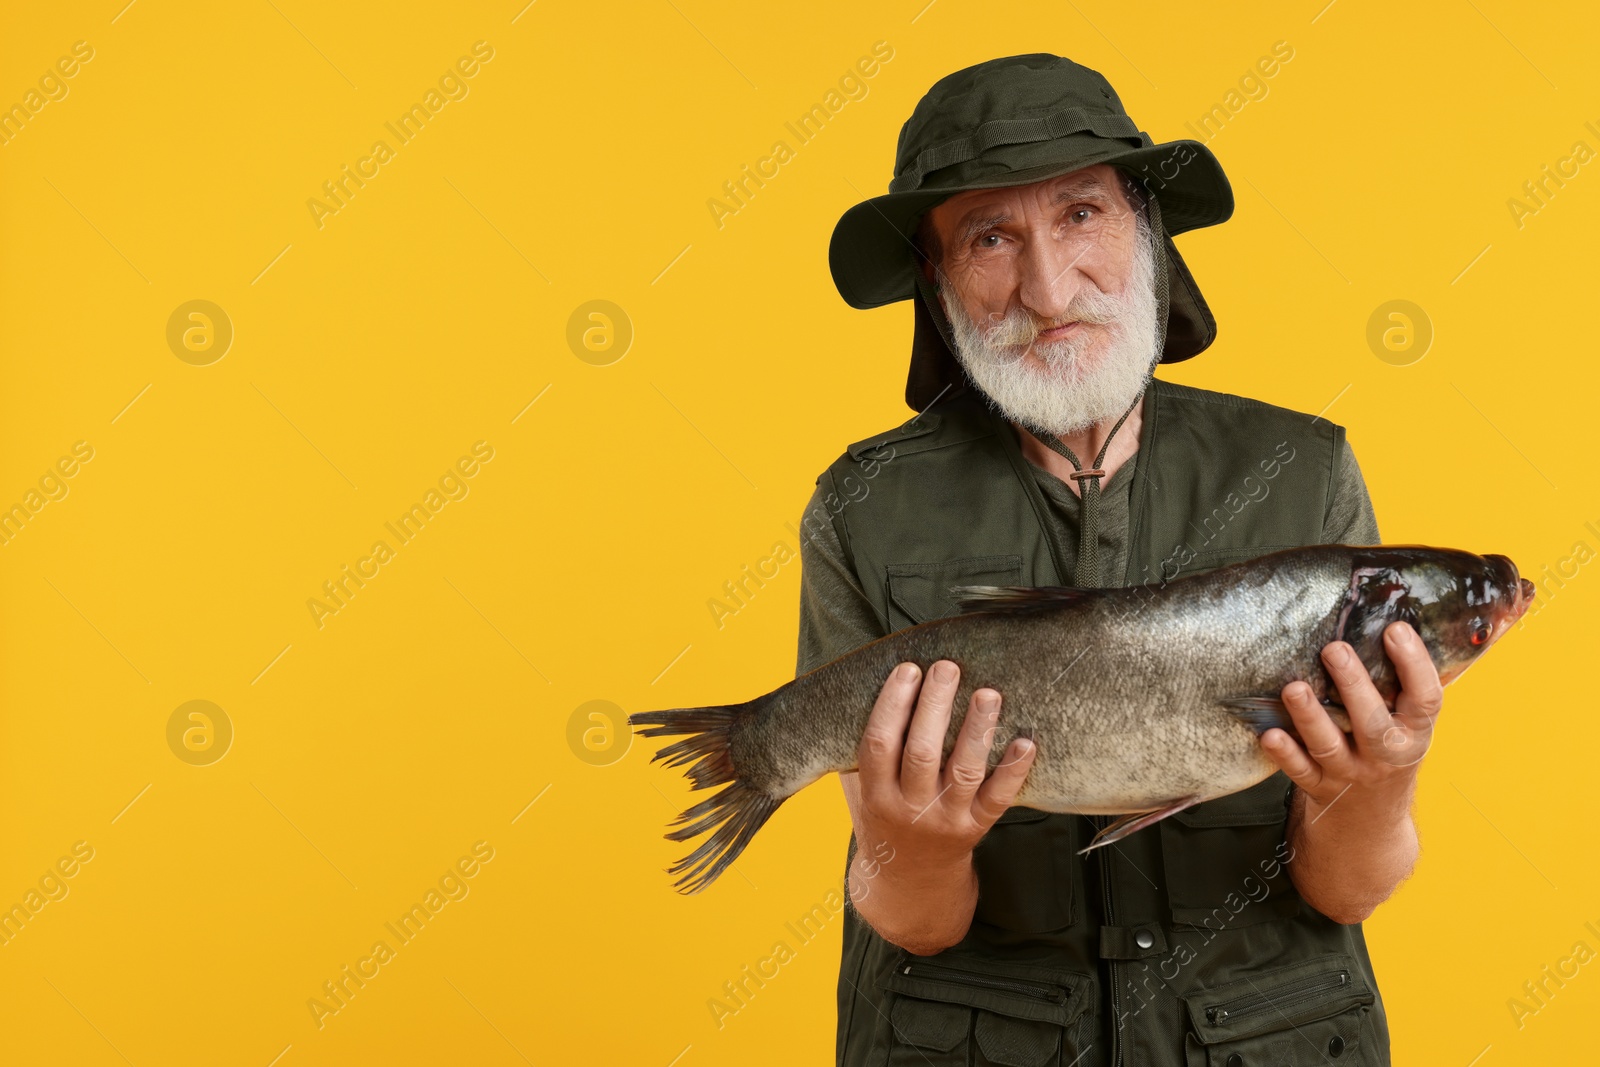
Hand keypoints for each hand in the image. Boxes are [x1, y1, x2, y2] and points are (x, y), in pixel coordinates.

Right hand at [854, 659, 1036, 869]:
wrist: (910, 882)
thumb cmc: (886, 819)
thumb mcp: (863, 791)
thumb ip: (869, 753)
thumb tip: (879, 685)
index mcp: (876, 794)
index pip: (879, 744)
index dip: (892, 705)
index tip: (908, 669)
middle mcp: (909, 809)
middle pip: (922, 753)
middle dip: (934, 707)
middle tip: (947, 667)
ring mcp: (945, 820)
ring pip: (963, 772)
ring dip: (976, 731)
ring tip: (988, 694)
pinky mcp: (975, 828)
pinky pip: (997, 799)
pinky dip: (1013, 771)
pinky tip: (1026, 742)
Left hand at [1260, 621, 1442, 815]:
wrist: (1371, 823)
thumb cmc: (1387, 753)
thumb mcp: (1407, 726)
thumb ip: (1400, 686)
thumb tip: (1391, 618)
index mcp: (1415, 733)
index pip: (1426, 699)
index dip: (1414, 664)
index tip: (1395, 629)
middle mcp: (1387, 755)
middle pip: (1372, 722)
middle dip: (1354, 685)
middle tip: (1333, 649)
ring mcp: (1351, 774)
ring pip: (1330, 745)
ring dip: (1310, 717)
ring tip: (1293, 688)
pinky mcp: (1320, 788)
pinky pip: (1300, 771)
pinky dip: (1285, 754)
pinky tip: (1269, 733)